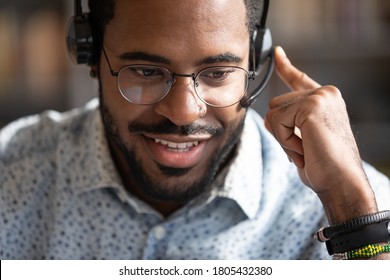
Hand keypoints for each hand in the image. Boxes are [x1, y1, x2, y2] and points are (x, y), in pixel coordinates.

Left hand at [265, 46, 376, 222]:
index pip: (298, 79)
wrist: (341, 182)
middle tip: (302, 148)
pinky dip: (285, 140)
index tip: (277, 53)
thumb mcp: (302, 140)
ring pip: (272, 113)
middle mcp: (324, 93)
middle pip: (274, 104)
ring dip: (282, 137)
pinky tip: (304, 148)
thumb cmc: (324, 166)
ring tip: (305, 149)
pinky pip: (277, 121)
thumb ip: (289, 123)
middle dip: (280, 131)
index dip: (285, 67)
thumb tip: (267, 118)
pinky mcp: (312, 105)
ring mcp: (320, 97)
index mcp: (324, 100)